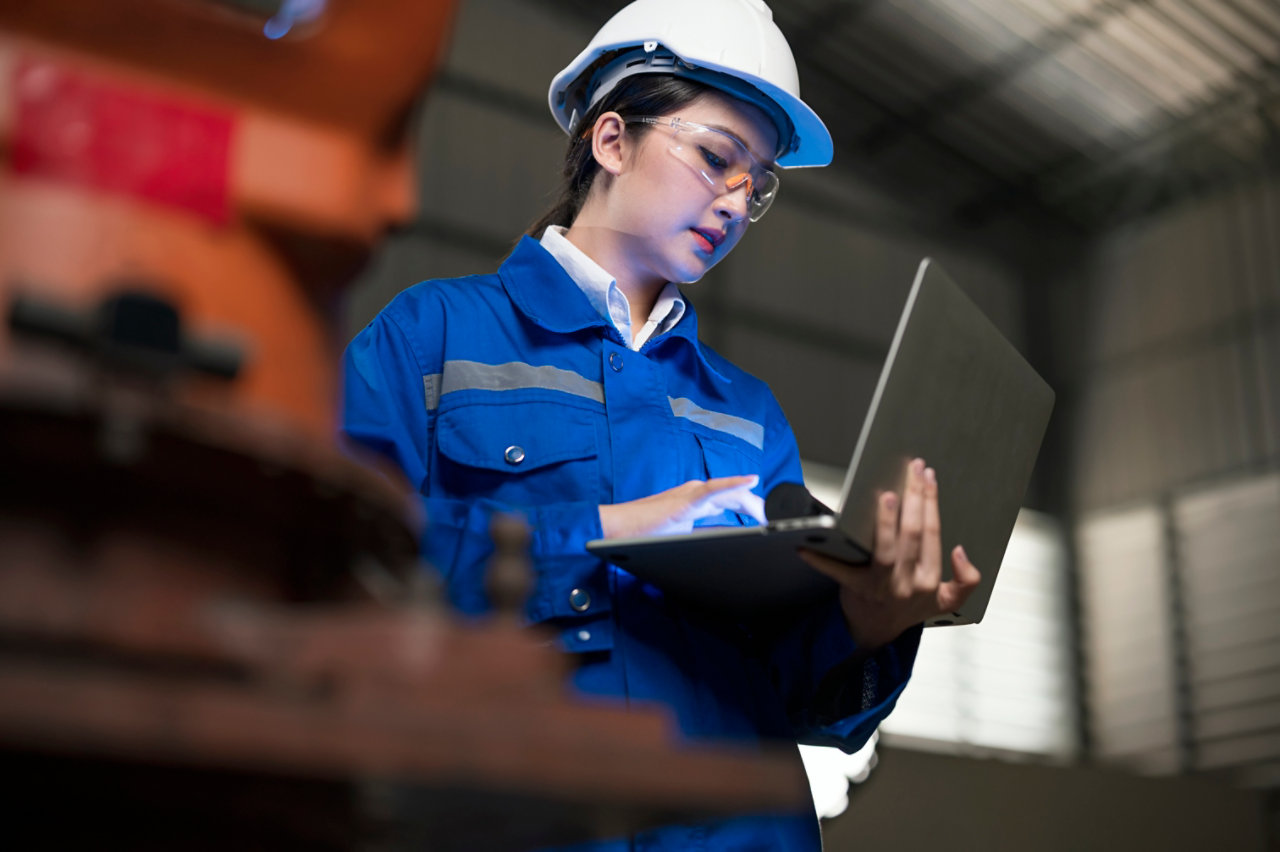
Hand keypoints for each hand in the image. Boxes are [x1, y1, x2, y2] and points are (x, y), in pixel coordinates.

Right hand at [599, 475, 765, 538]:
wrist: (617, 530)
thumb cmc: (643, 533)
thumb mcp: (681, 536)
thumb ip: (701, 535)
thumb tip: (721, 546)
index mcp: (697, 500)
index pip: (733, 502)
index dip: (754, 509)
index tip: (770, 521)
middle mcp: (698, 492)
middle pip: (738, 498)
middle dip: (760, 508)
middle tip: (778, 522)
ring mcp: (692, 493)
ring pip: (732, 493)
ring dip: (755, 502)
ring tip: (773, 512)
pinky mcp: (686, 498)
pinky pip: (714, 489)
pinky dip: (734, 484)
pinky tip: (751, 481)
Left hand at [797, 458, 980, 649]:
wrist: (877, 632)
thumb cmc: (909, 607)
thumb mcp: (947, 601)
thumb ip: (967, 581)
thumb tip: (960, 551)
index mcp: (930, 581)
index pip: (932, 533)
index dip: (931, 502)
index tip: (928, 477)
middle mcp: (907, 583)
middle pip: (913, 534)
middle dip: (915, 498)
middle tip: (912, 470)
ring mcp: (881, 586)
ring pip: (887, 549)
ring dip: (887, 520)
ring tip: (887, 496)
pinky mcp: (855, 588)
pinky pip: (838, 571)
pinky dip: (821, 559)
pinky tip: (808, 545)